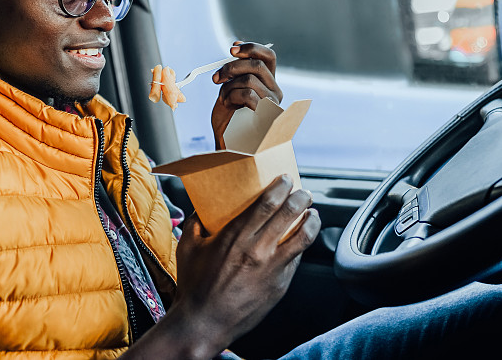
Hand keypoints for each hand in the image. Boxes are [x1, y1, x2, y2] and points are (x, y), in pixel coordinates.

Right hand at [127, 175, 320, 358]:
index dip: (281, 187)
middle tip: (303, 192)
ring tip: (312, 214)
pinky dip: (302, 246)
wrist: (203, 323)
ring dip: (312, 220)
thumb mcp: (189, 247)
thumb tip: (202, 208)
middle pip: (289, 213)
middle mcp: (257, 249)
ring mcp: (272, 268)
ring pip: (303, 237)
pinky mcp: (280, 285)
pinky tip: (301, 241)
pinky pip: (297, 260)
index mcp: (236, 236)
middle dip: (301, 197)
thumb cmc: (194, 286)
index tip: (286, 179)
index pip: (267, 203)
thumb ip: (195, 222)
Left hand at [211, 41, 282, 148]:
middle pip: (257, 64)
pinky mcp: (266, 114)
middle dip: (232, 66)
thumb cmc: (228, 117)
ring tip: (223, 98)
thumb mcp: (230, 87)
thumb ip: (237, 70)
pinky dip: (232, 96)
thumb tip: (236, 47)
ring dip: (229, 86)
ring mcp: (272, 103)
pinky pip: (247, 94)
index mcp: (268, 82)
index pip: (268, 56)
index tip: (232, 48)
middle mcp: (274, 91)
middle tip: (217, 76)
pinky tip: (227, 105)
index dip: (251, 48)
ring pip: (249, 79)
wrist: (226, 142)